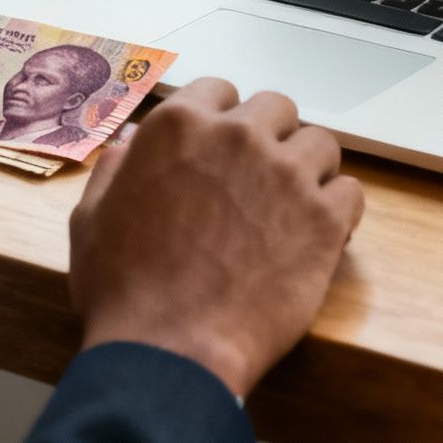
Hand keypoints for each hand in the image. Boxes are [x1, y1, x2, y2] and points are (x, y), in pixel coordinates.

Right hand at [68, 77, 364, 397]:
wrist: (170, 352)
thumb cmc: (124, 292)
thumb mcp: (92, 220)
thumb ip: (115, 170)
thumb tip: (132, 141)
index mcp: (179, 126)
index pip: (220, 90)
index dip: (222, 119)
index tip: (223, 149)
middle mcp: (237, 136)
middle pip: (277, 108)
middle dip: (270, 137)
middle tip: (259, 180)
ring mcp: (285, 175)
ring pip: (320, 145)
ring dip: (308, 170)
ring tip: (292, 209)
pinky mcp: (324, 219)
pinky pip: (351, 192)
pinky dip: (338, 211)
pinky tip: (317, 236)